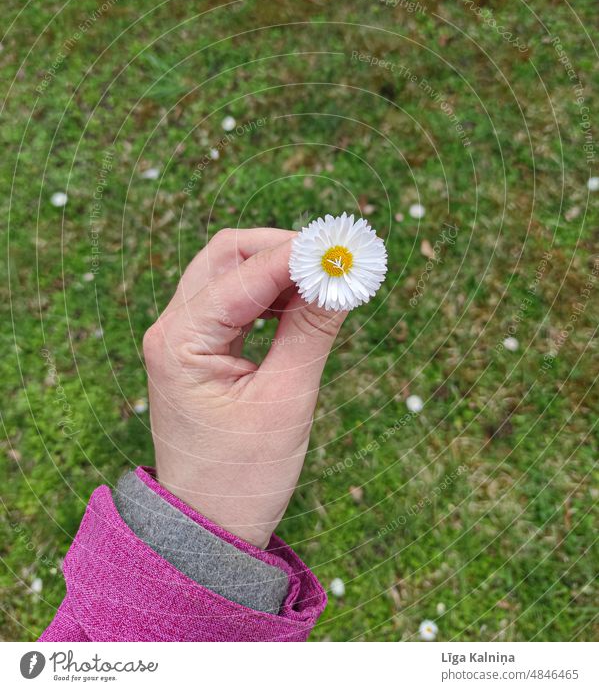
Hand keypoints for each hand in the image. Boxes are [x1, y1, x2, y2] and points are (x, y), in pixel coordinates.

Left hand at [143, 227, 346, 547]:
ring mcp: (183, 336)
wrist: (208, 528)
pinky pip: (236, 301)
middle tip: (334, 259)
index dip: (296, 255)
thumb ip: (312, 331)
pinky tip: (304, 303)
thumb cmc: (243, 476)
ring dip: (279, 269)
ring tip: (327, 282)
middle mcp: (172, 328)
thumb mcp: (286, 400)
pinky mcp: (200, 348)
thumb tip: (341, 276)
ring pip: (231, 272)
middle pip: (226, 255)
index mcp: (180, 341)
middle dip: (282, 249)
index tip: (345, 249)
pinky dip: (272, 293)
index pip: (243, 273)